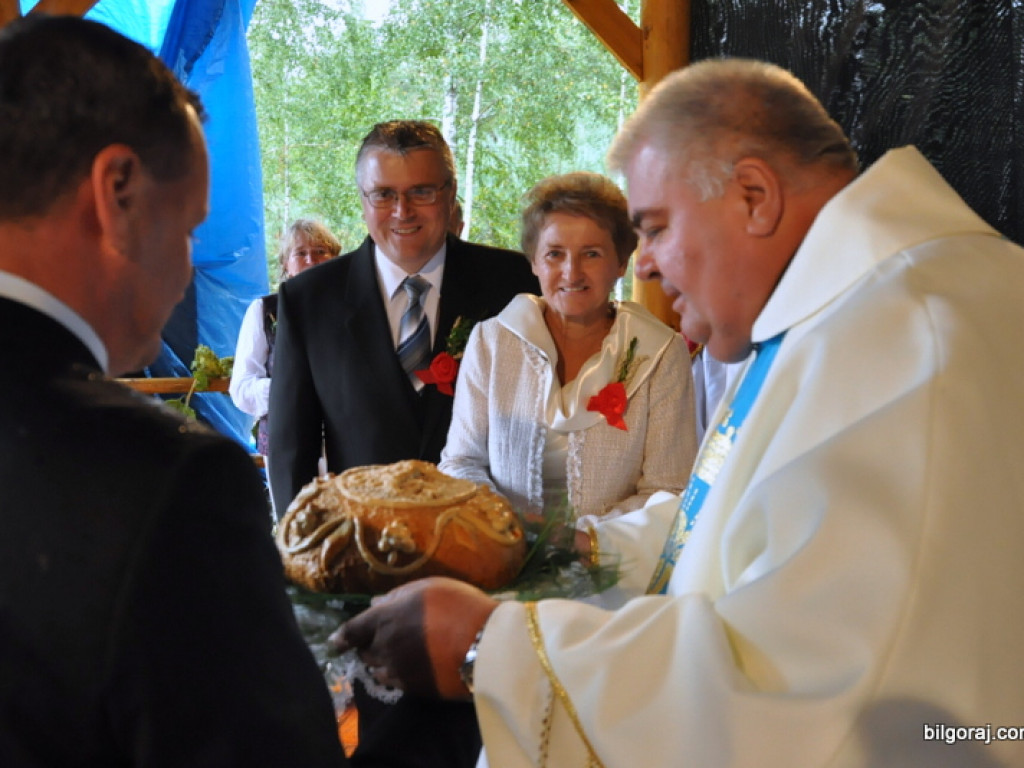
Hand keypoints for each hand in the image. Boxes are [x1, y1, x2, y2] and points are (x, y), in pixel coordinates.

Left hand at [329, 576, 498, 699]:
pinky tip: (408, 667)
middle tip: (375, 640)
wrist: (486, 644)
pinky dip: (395, 674)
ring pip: (377, 669)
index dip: (342, 636)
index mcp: (385, 619)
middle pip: (364, 651)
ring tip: (393, 654)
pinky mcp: (414, 689)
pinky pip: (394, 682)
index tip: (336, 641)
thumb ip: (398, 596)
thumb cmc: (458, 607)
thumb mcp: (428, 588)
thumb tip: (376, 604)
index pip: (352, 630)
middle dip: (366, 646)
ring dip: (379, 661)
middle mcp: (385, 647)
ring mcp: (399, 671)